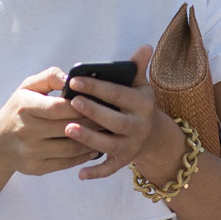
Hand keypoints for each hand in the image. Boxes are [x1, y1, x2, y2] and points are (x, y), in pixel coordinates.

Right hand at [0, 67, 99, 176]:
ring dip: (93, 140)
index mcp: (24, 107)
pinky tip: (94, 147)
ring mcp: (30, 152)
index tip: (97, 101)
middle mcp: (26, 131)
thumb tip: (71, 78)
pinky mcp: (36, 168)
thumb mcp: (27, 87)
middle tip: (111, 117)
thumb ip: (50, 77)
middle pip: (67, 128)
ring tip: (106, 132)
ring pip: (71, 147)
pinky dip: (83, 156)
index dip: (80, 105)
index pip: (58, 107)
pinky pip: (67, 163)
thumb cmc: (19, 109)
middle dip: (92, 122)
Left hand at [63, 45, 178, 180]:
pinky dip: (96, 172)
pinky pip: (110, 168)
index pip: (118, 94)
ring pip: (110, 144)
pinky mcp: (124, 161)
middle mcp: (139, 126)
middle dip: (93, 112)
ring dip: (89, 139)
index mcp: (142, 104)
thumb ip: (136, 67)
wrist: (152, 135)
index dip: (97, 86)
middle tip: (72, 102)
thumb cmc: (137, 103)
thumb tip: (145, 46)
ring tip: (68, 129)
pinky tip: (80, 173)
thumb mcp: (140, 85)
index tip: (75, 80)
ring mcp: (132, 145)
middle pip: (115, 120)